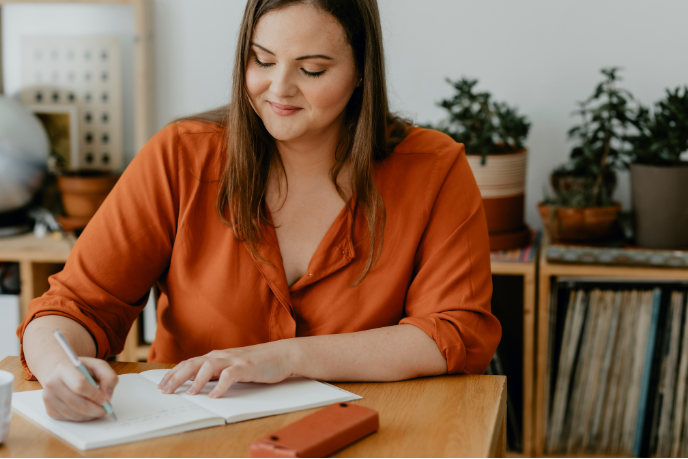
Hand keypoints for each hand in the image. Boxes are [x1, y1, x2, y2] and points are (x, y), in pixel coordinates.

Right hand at [41, 357, 117, 420]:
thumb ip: (108, 377)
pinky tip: (88, 409)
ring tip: (99, 408)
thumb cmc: (81, 369)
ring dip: (91, 414)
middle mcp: (52, 383)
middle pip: (78, 403)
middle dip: (96, 409)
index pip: (79, 385)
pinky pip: (70, 419)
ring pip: (75, 414)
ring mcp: (49, 398)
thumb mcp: (98, 365)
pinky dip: (83, 417)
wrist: (60, 373)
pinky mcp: (50, 410)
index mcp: (64, 368)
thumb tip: (108, 396)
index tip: (105, 399)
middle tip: (107, 408)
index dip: (94, 394)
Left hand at [157, 341, 294, 397]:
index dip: (174, 373)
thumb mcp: (233, 367)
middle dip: (177, 377)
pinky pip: (230, 375)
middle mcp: (222, 356)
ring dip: (197, 380)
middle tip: (165, 390)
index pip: (190, 363)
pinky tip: (215, 396)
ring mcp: (234, 360)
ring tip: (190, 393)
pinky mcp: (247, 366)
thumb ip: (217, 373)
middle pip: (193, 363)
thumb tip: (199, 384)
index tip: (162, 385)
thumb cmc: (258, 362)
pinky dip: (221, 386)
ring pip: (209, 366)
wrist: (283, 354)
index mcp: (217, 356)